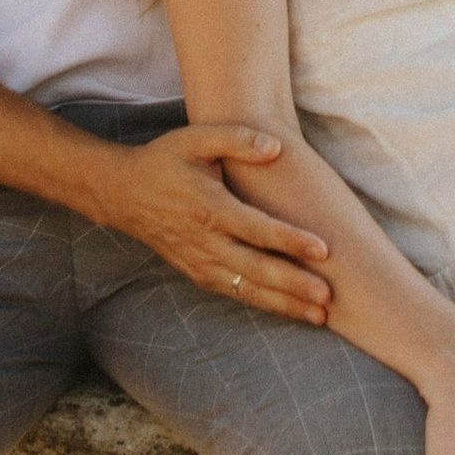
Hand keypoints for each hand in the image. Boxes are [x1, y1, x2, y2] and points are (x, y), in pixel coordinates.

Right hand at [91, 126, 333, 317]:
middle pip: (257, 270)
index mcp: (209, 208)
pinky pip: (235, 292)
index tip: (324, 251)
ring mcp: (200, 262)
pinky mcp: (198, 273)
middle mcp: (205, 242)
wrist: (124, 193)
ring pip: (248, 290)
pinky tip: (289, 310)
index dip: (291, 241)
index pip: (257, 229)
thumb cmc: (165, 160)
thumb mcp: (196, 138)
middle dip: (294, 286)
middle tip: (329, 297)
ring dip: (284, 304)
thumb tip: (276, 148)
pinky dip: (262, 303)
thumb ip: (237, 139)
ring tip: (320, 316)